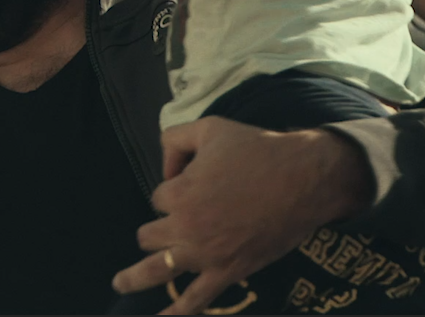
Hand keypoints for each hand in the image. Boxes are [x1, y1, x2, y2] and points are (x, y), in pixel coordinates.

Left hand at [111, 117, 373, 314]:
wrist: (304, 179)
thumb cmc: (258, 150)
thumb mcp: (210, 127)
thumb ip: (176, 139)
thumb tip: (165, 167)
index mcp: (179, 192)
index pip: (158, 197)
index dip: (173, 188)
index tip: (193, 183)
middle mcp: (185, 227)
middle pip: (149, 235)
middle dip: (156, 228)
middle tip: (172, 222)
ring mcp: (205, 254)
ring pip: (157, 269)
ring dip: (134, 278)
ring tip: (119, 283)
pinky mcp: (228, 271)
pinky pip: (196, 298)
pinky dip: (177, 312)